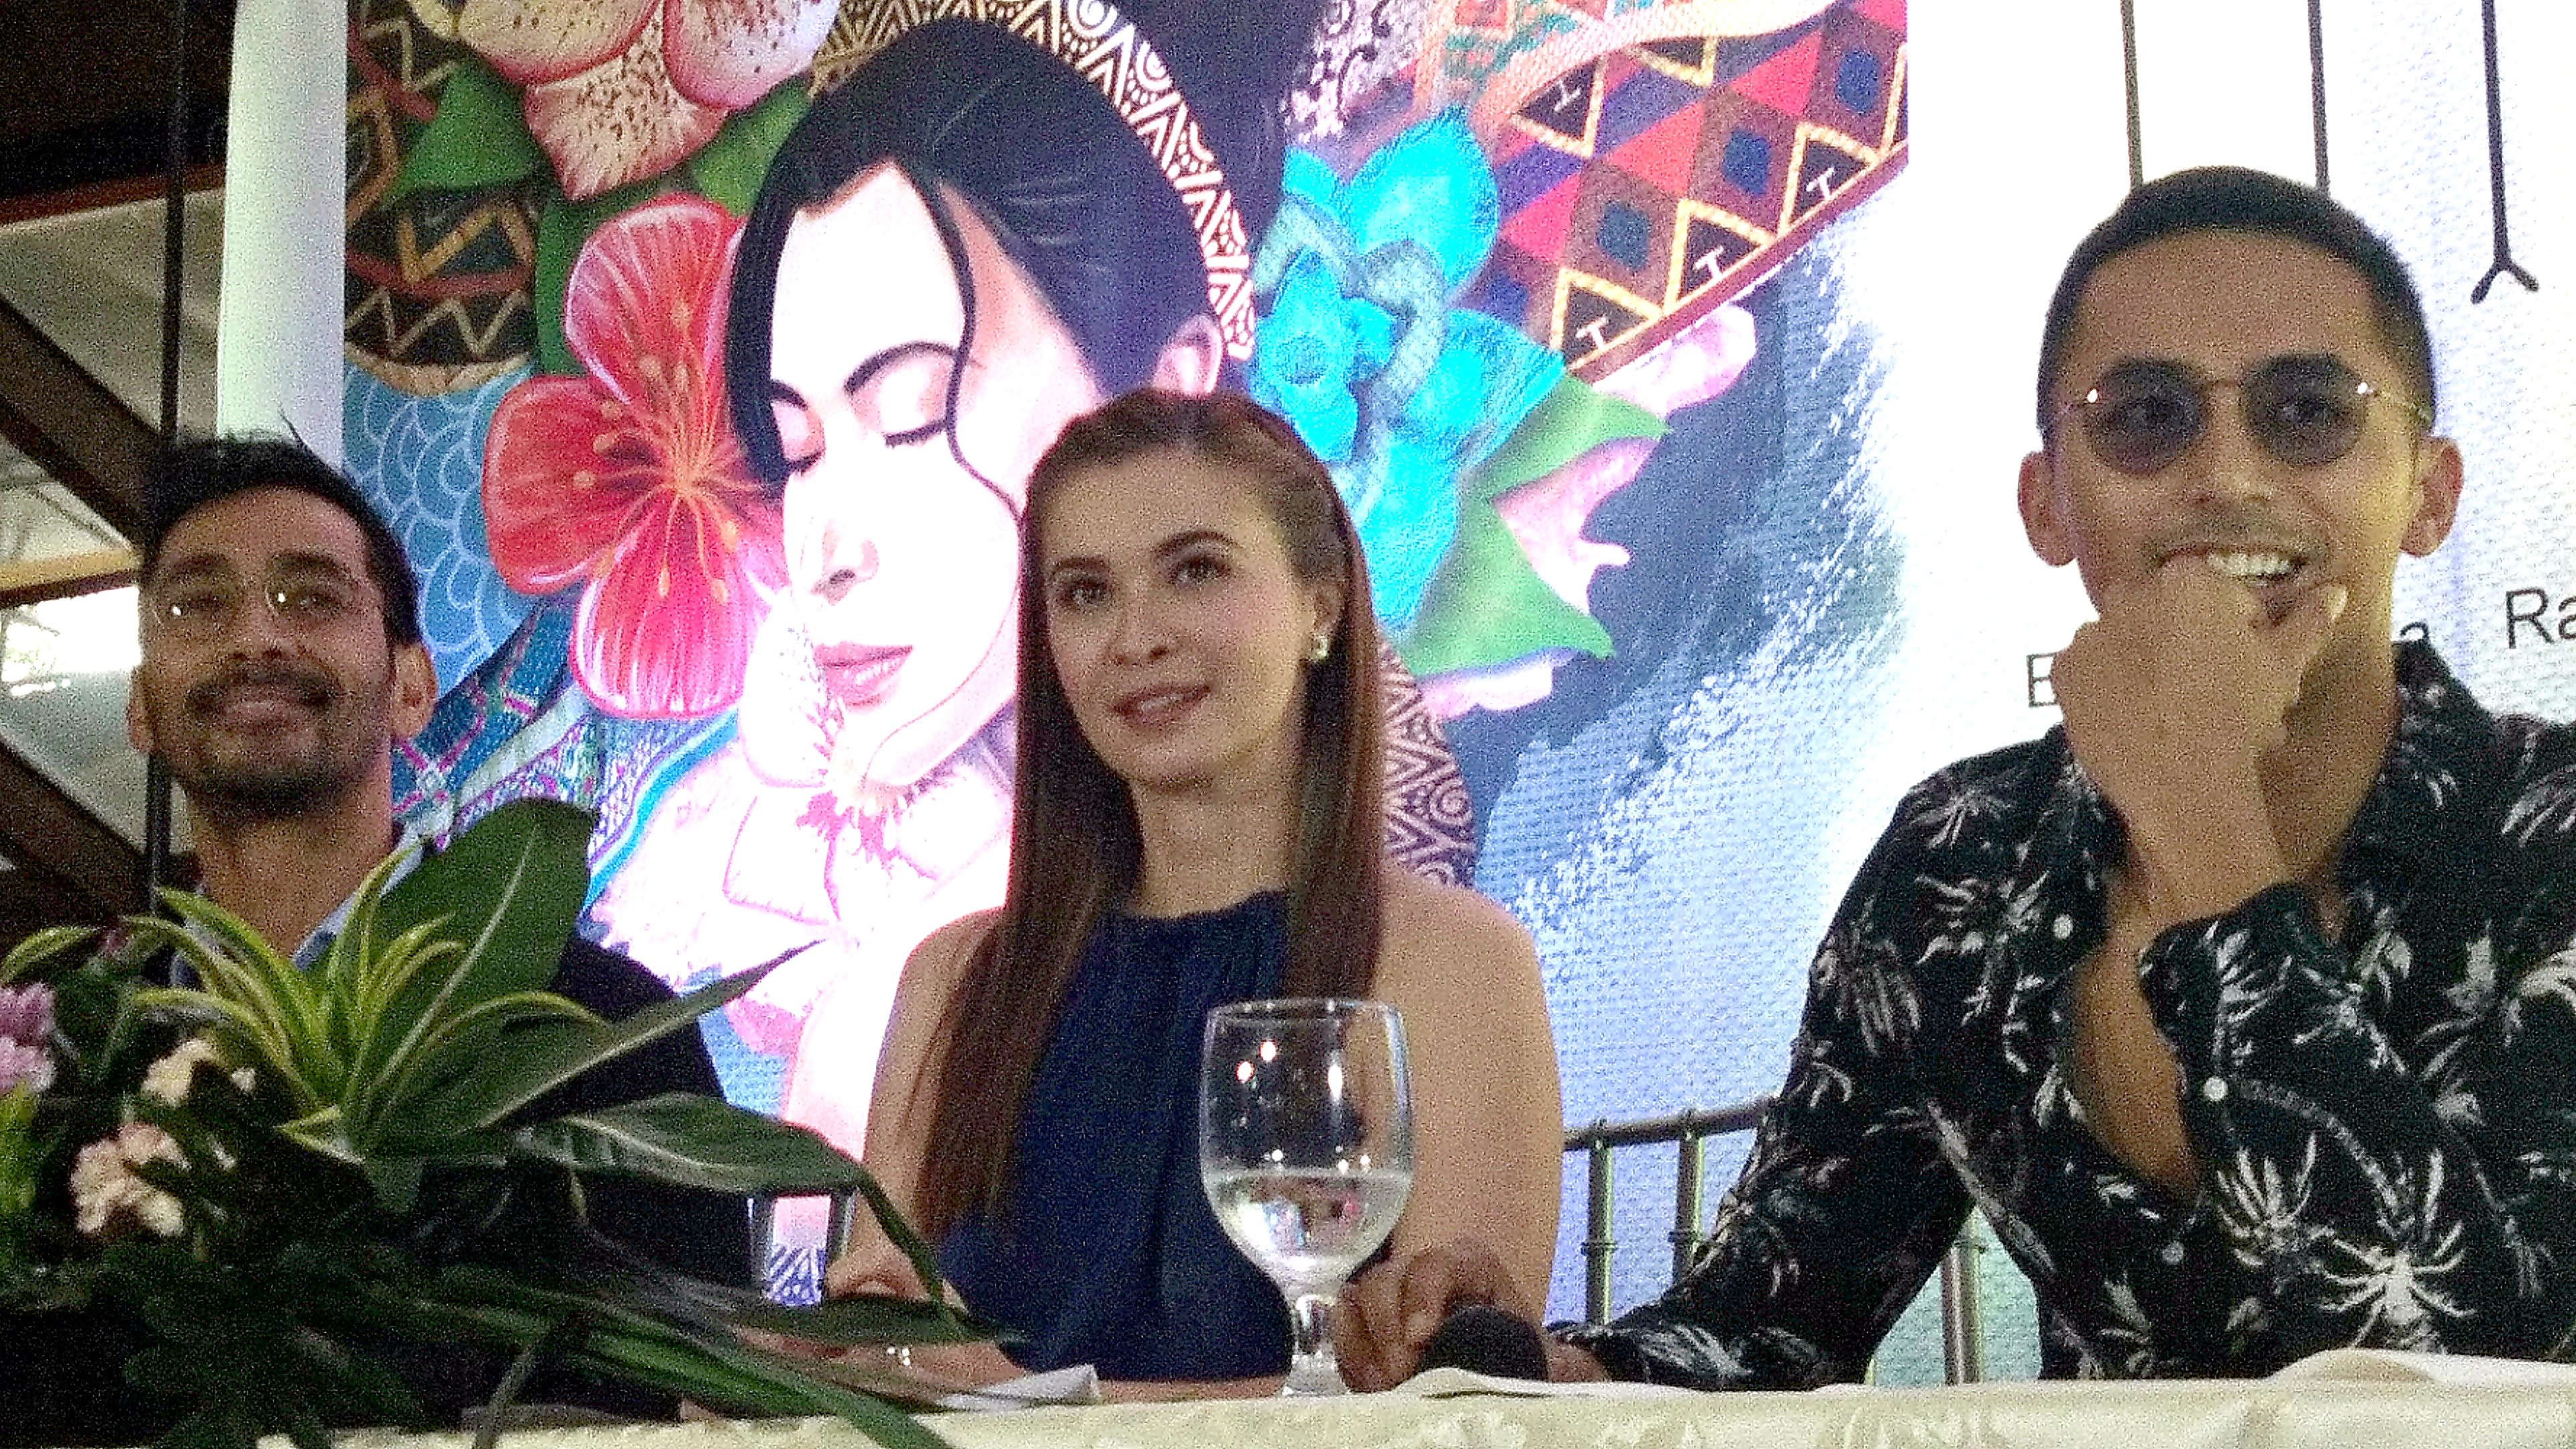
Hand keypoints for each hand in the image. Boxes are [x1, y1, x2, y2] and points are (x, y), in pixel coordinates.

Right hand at [1332, 1240, 1554, 1390]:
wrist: (1510, 1369)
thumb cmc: (1523, 1354)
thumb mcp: (1530, 1346)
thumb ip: (1520, 1348)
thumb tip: (1522, 1366)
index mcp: (1468, 1264)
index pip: (1436, 1265)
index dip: (1423, 1297)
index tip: (1420, 1339)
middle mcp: (1423, 1269)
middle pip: (1385, 1280)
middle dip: (1386, 1329)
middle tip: (1400, 1376)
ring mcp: (1390, 1292)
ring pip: (1356, 1299)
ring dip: (1364, 1345)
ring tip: (1385, 1386)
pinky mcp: (1367, 1321)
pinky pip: (1342, 1327)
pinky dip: (1352, 1356)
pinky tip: (1372, 1385)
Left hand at [2050, 558, 2346, 917]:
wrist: (2183, 781)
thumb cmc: (2239, 717)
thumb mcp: (2283, 666)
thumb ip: (2307, 622)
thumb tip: (2334, 593)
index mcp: (2187, 580)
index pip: (2217, 595)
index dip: (2235, 633)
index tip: (2240, 667)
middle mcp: (2128, 593)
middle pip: (2165, 614)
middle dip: (2186, 644)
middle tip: (2207, 693)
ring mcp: (2088, 632)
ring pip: (2124, 642)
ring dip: (2143, 665)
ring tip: (2169, 711)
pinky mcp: (2061, 671)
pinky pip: (2087, 673)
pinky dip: (2105, 690)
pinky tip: (2132, 718)